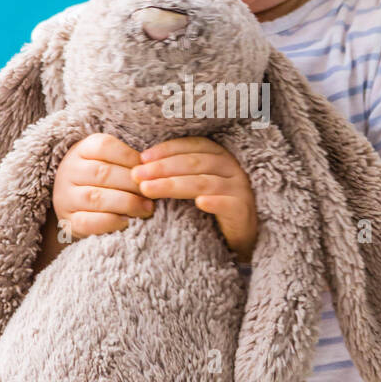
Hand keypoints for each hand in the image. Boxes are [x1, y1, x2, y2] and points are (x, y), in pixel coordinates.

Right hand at [52, 133, 154, 240]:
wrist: (74, 202)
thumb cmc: (102, 178)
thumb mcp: (110, 161)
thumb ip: (128, 162)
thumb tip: (153, 171)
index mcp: (82, 150)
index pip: (104, 146)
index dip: (130, 157)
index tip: (149, 169)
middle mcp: (70, 171)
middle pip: (102, 173)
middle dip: (133, 184)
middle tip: (153, 194)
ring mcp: (66, 196)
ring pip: (96, 197)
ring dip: (126, 204)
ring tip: (146, 208)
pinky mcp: (67, 221)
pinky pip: (88, 222)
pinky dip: (110, 222)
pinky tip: (127, 221)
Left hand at [130, 137, 257, 261]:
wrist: (239, 236)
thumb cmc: (211, 206)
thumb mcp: (193, 184)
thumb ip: (175, 172)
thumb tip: (140, 166)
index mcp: (218, 156)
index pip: (191, 146)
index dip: (166, 150)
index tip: (142, 158)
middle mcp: (231, 167)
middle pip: (194, 163)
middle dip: (163, 168)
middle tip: (137, 175)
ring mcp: (239, 188)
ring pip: (205, 182)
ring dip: (174, 185)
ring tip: (148, 190)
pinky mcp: (243, 210)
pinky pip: (228, 204)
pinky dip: (214, 202)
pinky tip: (199, 204)